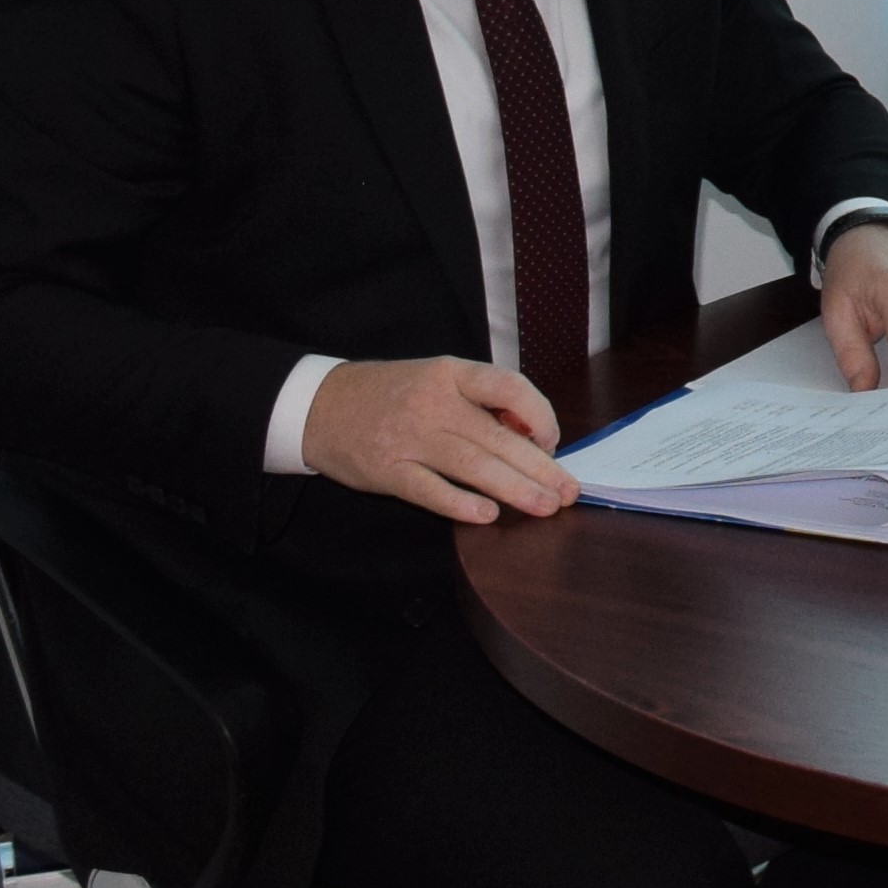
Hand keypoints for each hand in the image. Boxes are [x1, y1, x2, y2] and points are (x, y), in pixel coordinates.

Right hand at [303, 356, 575, 523]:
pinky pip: (429, 490)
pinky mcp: (386, 471)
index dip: (539, 414)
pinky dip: (459, 503)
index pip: (508, 386)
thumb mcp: (437, 378)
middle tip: (568, 492)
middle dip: (539, 467)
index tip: (553, 442)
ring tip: (545, 506)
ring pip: (471, 465)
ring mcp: (408, 438)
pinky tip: (486, 514)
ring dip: (514, 488)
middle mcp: (433, 403)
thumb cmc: (392, 394)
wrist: (320, 405)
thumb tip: (533, 433)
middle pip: (496, 437)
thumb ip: (480, 401)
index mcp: (450, 373)